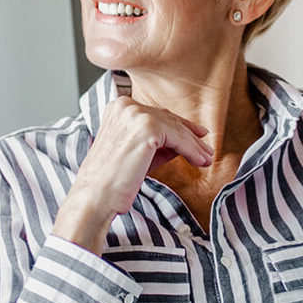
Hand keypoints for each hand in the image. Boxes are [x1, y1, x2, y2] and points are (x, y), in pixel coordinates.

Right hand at [49, 97, 211, 251]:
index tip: (196, 135)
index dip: (178, 126)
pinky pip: (178, 138)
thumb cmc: (110, 180)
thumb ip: (156, 142)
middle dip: (189, 135)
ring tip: (206, 158)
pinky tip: (200, 161)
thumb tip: (183, 142)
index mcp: (117, 107)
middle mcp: (125, 105)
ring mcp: (135, 114)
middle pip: (167, 119)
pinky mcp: (147, 128)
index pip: (155, 114)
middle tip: (206, 148)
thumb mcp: (135, 153)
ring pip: (175, 128)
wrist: (95, 197)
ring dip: (194, 145)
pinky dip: (191, 150)